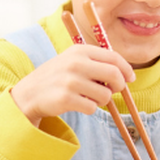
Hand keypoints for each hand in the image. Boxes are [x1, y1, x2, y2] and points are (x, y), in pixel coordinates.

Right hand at [10, 44, 135, 127]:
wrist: (29, 94)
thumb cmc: (57, 77)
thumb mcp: (73, 60)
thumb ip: (97, 62)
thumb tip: (125, 74)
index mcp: (80, 50)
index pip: (114, 57)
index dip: (126, 69)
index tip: (130, 78)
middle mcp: (76, 63)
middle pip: (114, 75)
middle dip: (119, 86)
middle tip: (113, 91)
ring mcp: (70, 81)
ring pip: (105, 95)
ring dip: (101, 100)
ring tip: (87, 97)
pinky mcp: (66, 98)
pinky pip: (92, 108)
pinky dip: (89, 109)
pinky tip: (77, 104)